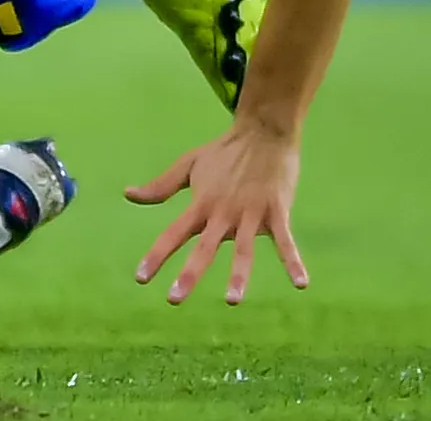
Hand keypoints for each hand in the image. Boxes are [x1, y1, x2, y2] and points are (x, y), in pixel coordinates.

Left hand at [126, 122, 307, 304]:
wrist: (263, 130)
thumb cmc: (224, 152)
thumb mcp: (188, 164)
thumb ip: (161, 186)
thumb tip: (128, 194)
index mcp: (201, 203)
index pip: (173, 233)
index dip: (157, 256)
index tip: (140, 278)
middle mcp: (223, 212)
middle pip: (204, 248)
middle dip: (189, 274)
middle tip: (173, 300)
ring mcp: (251, 213)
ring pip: (243, 249)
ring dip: (238, 275)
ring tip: (232, 300)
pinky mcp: (277, 211)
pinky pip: (286, 241)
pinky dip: (294, 261)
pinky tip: (302, 284)